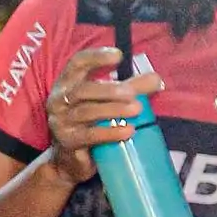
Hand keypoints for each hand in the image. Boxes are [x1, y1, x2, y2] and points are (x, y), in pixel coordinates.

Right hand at [40, 42, 152, 183]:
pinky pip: (90, 136)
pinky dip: (110, 132)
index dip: (96, 57)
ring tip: (137, 110)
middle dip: (110, 90)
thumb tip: (156, 78)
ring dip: (114, 110)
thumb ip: (130, 88)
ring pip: (86, 112)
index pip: (77, 63)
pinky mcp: (68, 142)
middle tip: (133, 94)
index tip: (119, 56)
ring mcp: (61, 122)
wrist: (71, 160)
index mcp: (67, 83)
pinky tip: (128, 130)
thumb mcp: (109, 101)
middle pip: (83, 90)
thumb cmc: (89, 123)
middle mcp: (59, 100)